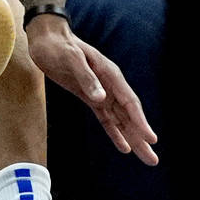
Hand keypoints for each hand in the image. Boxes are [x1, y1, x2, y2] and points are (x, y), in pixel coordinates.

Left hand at [25, 17, 158, 164]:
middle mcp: (110, 85)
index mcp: (110, 74)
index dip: (140, 122)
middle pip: (129, 116)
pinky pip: (106, 118)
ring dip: (132, 139)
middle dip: (141, 137)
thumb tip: (102, 99)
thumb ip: (87, 78)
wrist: (47, 38)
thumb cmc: (59, 46)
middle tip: (153, 160)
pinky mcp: (89, 96)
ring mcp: (101, 92)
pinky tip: (124, 147)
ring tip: (146, 158)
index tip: (150, 139)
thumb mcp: (72, 59)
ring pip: (121, 120)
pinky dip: (115, 133)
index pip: (129, 102)